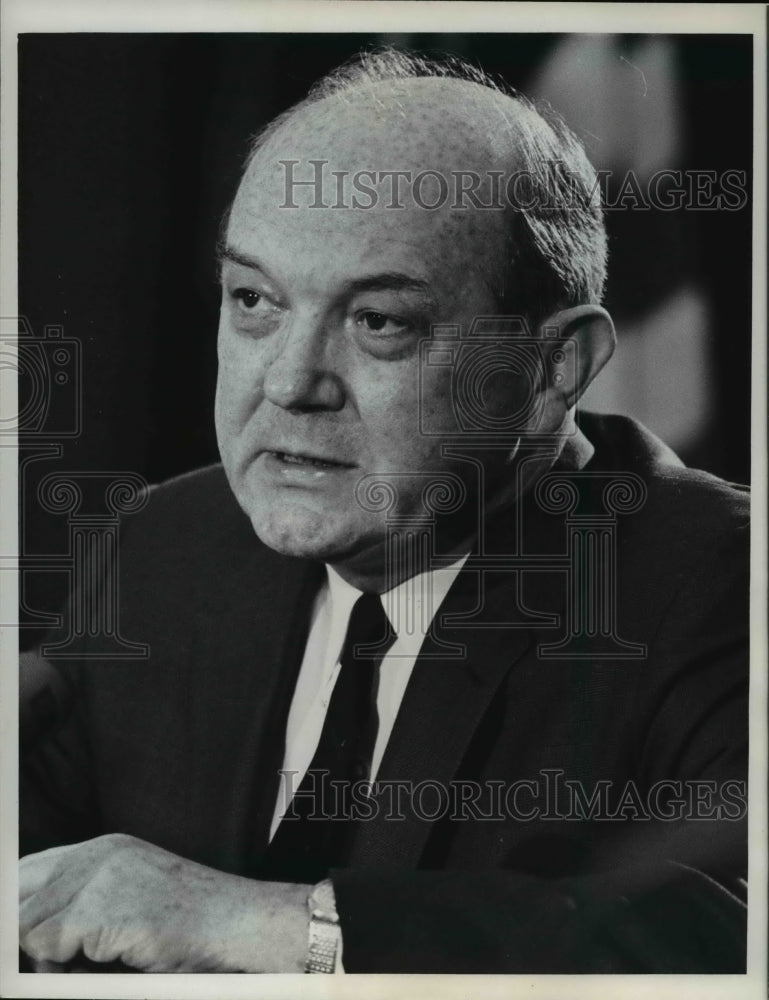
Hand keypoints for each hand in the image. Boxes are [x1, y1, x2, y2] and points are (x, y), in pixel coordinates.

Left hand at [20, 833, 310, 971]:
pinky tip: (111, 959)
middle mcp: (97, 855)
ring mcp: (100, 878)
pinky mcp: (103, 908)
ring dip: (49, 958)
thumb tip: (28, 935)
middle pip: (20, 897)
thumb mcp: (129, 896)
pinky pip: (51, 947)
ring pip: (30, 929)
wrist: (237, 922)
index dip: (17, 906)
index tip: (20, 939)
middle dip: (25, 935)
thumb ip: (82, 902)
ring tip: (92, 963)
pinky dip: (67, 967)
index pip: (27, 871)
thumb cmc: (188, 921)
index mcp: (103, 848)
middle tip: (51, 963)